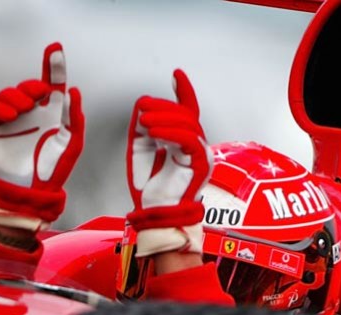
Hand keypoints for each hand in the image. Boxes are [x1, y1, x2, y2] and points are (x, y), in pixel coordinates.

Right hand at [0, 42, 83, 230]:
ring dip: (17, 97)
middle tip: (40, 93)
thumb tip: (73, 90)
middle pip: (27, 87)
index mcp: (51, 114)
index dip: (53, 65)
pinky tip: (12, 116)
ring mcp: (10, 121)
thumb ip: (75, 117)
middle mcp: (30, 114)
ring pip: (8, 95)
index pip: (51, 84)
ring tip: (25, 110)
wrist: (30, 193)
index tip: (55, 48)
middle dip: (32, 85)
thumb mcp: (72, 143)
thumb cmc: (53, 170)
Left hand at [126, 69, 211, 256]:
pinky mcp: (202, 165)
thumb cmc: (149, 189)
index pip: (187, 111)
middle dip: (164, 107)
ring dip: (164, 118)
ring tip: (144, 121)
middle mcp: (195, 146)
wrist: (155, 215)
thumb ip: (141, 127)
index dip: (183, 91)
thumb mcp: (138, 150)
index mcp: (182, 142)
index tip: (176, 74)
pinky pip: (190, 140)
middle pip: (186, 115)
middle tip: (143, 109)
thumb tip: (143, 103)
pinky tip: (153, 131)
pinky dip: (171, 132)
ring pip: (188, 124)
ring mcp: (201, 155)